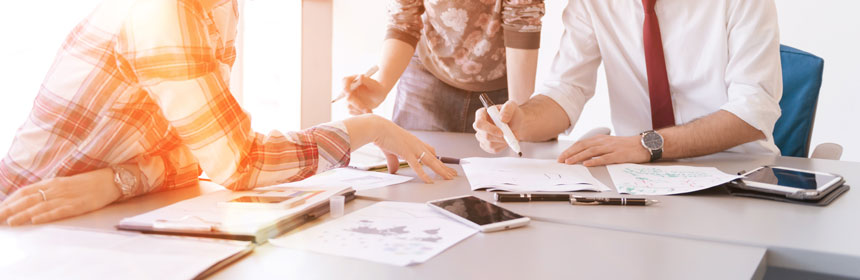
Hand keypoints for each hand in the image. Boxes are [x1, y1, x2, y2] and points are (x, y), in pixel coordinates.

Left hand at [0, 168, 119, 225]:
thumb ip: (49, 190)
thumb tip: (31, 199)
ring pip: (41, 206)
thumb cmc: (89, 183)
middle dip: (10, 209)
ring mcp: (67, 197)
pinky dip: (46, 215)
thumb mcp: (65, 183)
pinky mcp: (78, 205)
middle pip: (29, 199)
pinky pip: (59, 211)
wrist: (111, 180)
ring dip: (24, 214)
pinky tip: (36, 219)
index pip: (25, 191)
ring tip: (10, 221)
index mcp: (53, 182)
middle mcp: (57, 188)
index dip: (10, 200)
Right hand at [341, 74, 386, 114]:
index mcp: (353, 80)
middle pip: (347, 97)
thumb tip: (360, 77)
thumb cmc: (377, 87)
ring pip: (349, 106)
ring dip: (359, 110)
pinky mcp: (351, 106)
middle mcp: (349, 89)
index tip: (348, 92)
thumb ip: (366, 80)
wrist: (379, 96)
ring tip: (369, 110)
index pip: (345, 81)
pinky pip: (352, 112)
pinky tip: (367, 111)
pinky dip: (359, 113)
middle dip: (356, 104)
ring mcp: (349, 98)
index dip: (345, 87)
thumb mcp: (373, 83)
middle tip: (366, 109)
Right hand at [346, 115, 456, 182]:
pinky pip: (418, 166)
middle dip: (444, 167)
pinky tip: (430, 181)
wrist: (378, 127)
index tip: (444, 165)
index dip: (438, 159)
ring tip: (449, 178)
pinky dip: (424, 175)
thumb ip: (394, 162)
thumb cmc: (383, 135)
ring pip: (431, 162)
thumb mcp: (391, 151)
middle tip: (453, 174)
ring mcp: (414, 149)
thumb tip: (394, 170)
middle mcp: (417, 145)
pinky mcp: (407, 153)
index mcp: (414, 142)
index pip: (431, 152)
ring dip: (441, 171)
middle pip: (435, 158)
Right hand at [473, 100, 524, 152]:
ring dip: (503, 142)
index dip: (489, 129)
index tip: (501, 132)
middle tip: (512, 136)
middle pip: (483, 135)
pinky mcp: (486, 145)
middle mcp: (479, 125)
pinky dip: (502, 146)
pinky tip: (507, 140)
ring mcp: (481, 136)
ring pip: (489, 144)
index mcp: (481, 114)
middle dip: (499, 138)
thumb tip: (502, 119)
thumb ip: (507, 109)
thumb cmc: (512, 113)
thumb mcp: (512, 106)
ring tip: (512, 136)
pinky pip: (493, 150)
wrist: (517, 123)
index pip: (479, 123)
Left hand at [557, 135, 650, 165]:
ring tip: (569, 162)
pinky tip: (587, 164)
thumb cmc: (626, 146)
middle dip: (570, 153)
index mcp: (600, 139)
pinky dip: (595, 161)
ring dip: (578, 157)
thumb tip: (583, 157)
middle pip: (583, 146)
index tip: (561, 157)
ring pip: (591, 151)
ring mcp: (611, 148)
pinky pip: (605, 158)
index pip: (581, 143)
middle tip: (560, 160)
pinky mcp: (618, 155)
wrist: (643, 144)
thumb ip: (597, 148)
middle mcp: (604, 141)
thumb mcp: (609, 144)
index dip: (570, 150)